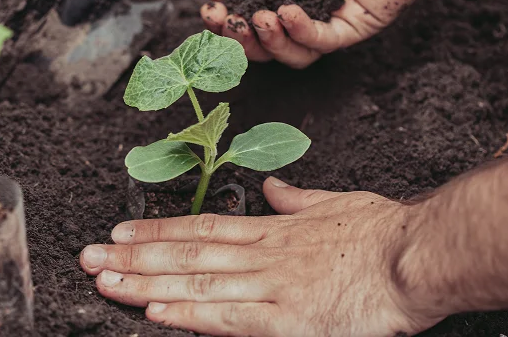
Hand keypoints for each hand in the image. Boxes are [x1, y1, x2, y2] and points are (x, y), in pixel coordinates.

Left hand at [80, 178, 445, 335]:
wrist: (418, 254)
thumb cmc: (385, 232)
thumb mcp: (338, 202)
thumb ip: (298, 198)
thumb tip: (271, 187)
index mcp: (275, 230)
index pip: (203, 228)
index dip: (157, 230)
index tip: (120, 232)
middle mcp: (264, 255)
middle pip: (188, 253)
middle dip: (134, 256)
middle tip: (88, 257)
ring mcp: (273, 287)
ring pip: (198, 283)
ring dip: (147, 282)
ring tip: (105, 281)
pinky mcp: (289, 321)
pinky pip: (230, 318)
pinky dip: (191, 314)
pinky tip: (156, 311)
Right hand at [202, 0, 445, 68]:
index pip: (248, 14)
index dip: (227, 20)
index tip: (210, 14)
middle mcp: (303, 6)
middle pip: (266, 43)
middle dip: (244, 39)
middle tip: (233, 24)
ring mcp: (328, 19)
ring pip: (293, 53)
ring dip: (271, 43)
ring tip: (262, 19)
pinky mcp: (354, 26)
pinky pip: (323, 43)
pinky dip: (302, 33)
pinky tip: (288, 15)